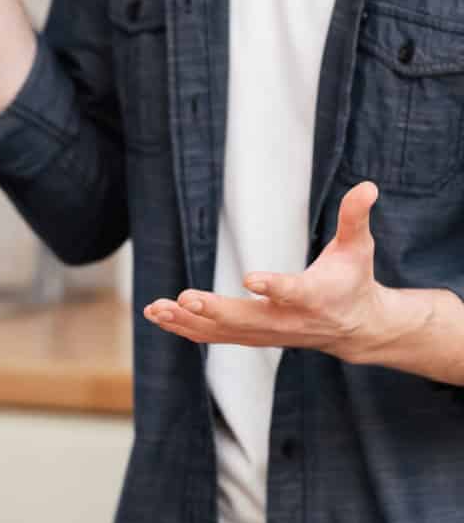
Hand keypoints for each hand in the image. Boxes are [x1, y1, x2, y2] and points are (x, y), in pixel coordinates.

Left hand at [145, 182, 413, 356]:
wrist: (355, 327)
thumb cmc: (352, 280)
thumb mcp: (358, 248)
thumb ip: (354, 217)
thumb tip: (367, 185)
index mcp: (314, 296)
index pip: (293, 292)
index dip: (274, 287)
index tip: (251, 278)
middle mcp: (289, 320)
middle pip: (249, 319)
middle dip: (216, 310)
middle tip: (185, 297)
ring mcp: (268, 334)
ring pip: (225, 332)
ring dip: (188, 322)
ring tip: (155, 308)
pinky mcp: (253, 338)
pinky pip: (215, 337)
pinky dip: (186, 328)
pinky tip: (158, 316)